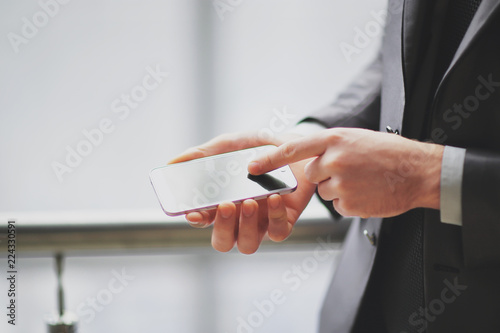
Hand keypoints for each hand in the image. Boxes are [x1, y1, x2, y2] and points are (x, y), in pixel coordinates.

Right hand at [169, 132, 316, 253]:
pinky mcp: (285, 221)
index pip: (203, 219)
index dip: (196, 219)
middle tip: (226, 204)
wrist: (295, 145)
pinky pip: (278, 232)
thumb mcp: (229, 146)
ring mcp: (261, 223)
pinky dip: (275, 218)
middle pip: (223, 241)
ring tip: (249, 201)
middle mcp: (239, 219)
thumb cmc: (257, 149)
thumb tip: (172, 162)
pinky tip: (273, 198)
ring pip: (247, 244)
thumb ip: (203, 154)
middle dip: (222, 227)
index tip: (193, 211)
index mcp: (221, 203)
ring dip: (246, 226)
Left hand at [249, 128, 443, 217]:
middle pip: (311, 174)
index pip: (292, 149)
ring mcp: (341, 182)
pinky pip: (338, 205)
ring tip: (363, 181)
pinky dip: (350, 202)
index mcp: (334, 139)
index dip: (269, 159)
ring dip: (339, 189)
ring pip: (325, 191)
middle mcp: (334, 159)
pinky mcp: (348, 203)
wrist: (418, 171)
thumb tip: (308, 159)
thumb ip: (329, 146)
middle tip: (352, 171)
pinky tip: (367, 192)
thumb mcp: (355, 138)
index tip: (251, 167)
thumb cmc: (388, 153)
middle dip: (325, 175)